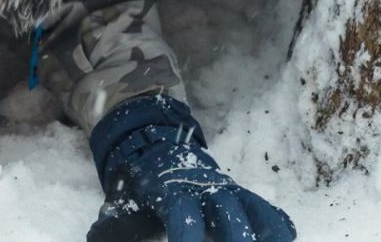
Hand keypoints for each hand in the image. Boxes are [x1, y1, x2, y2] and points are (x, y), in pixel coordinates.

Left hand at [88, 96, 294, 241]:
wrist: (161, 148)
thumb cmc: (144, 186)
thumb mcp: (127, 201)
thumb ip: (117, 223)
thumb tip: (98, 236)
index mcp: (173, 191)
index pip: (184, 215)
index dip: (188, 236)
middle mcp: (206, 189)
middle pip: (228, 214)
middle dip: (235, 238)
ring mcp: (230, 191)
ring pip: (254, 211)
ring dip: (263, 233)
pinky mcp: (245, 197)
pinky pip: (269, 211)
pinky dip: (278, 227)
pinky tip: (283, 239)